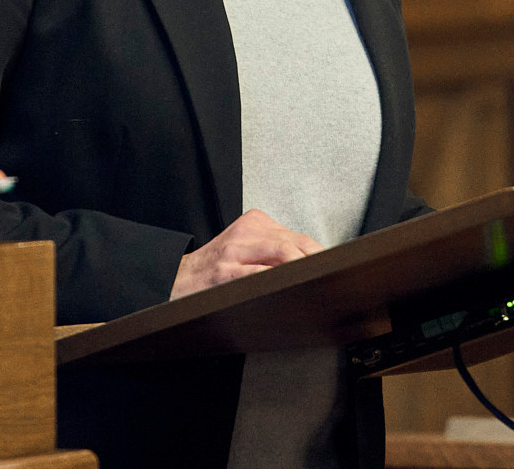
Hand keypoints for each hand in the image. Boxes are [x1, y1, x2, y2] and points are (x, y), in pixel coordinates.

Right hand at [171, 208, 321, 298]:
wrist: (178, 278)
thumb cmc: (218, 267)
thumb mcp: (245, 247)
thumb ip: (273, 251)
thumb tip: (313, 269)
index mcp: (255, 222)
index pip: (297, 237)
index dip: (319, 255)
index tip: (335, 269)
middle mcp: (246, 231)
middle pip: (294, 244)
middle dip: (316, 262)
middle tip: (332, 280)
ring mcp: (235, 251)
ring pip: (281, 253)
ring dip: (302, 269)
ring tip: (317, 284)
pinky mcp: (225, 272)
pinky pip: (258, 274)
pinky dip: (277, 281)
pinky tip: (289, 291)